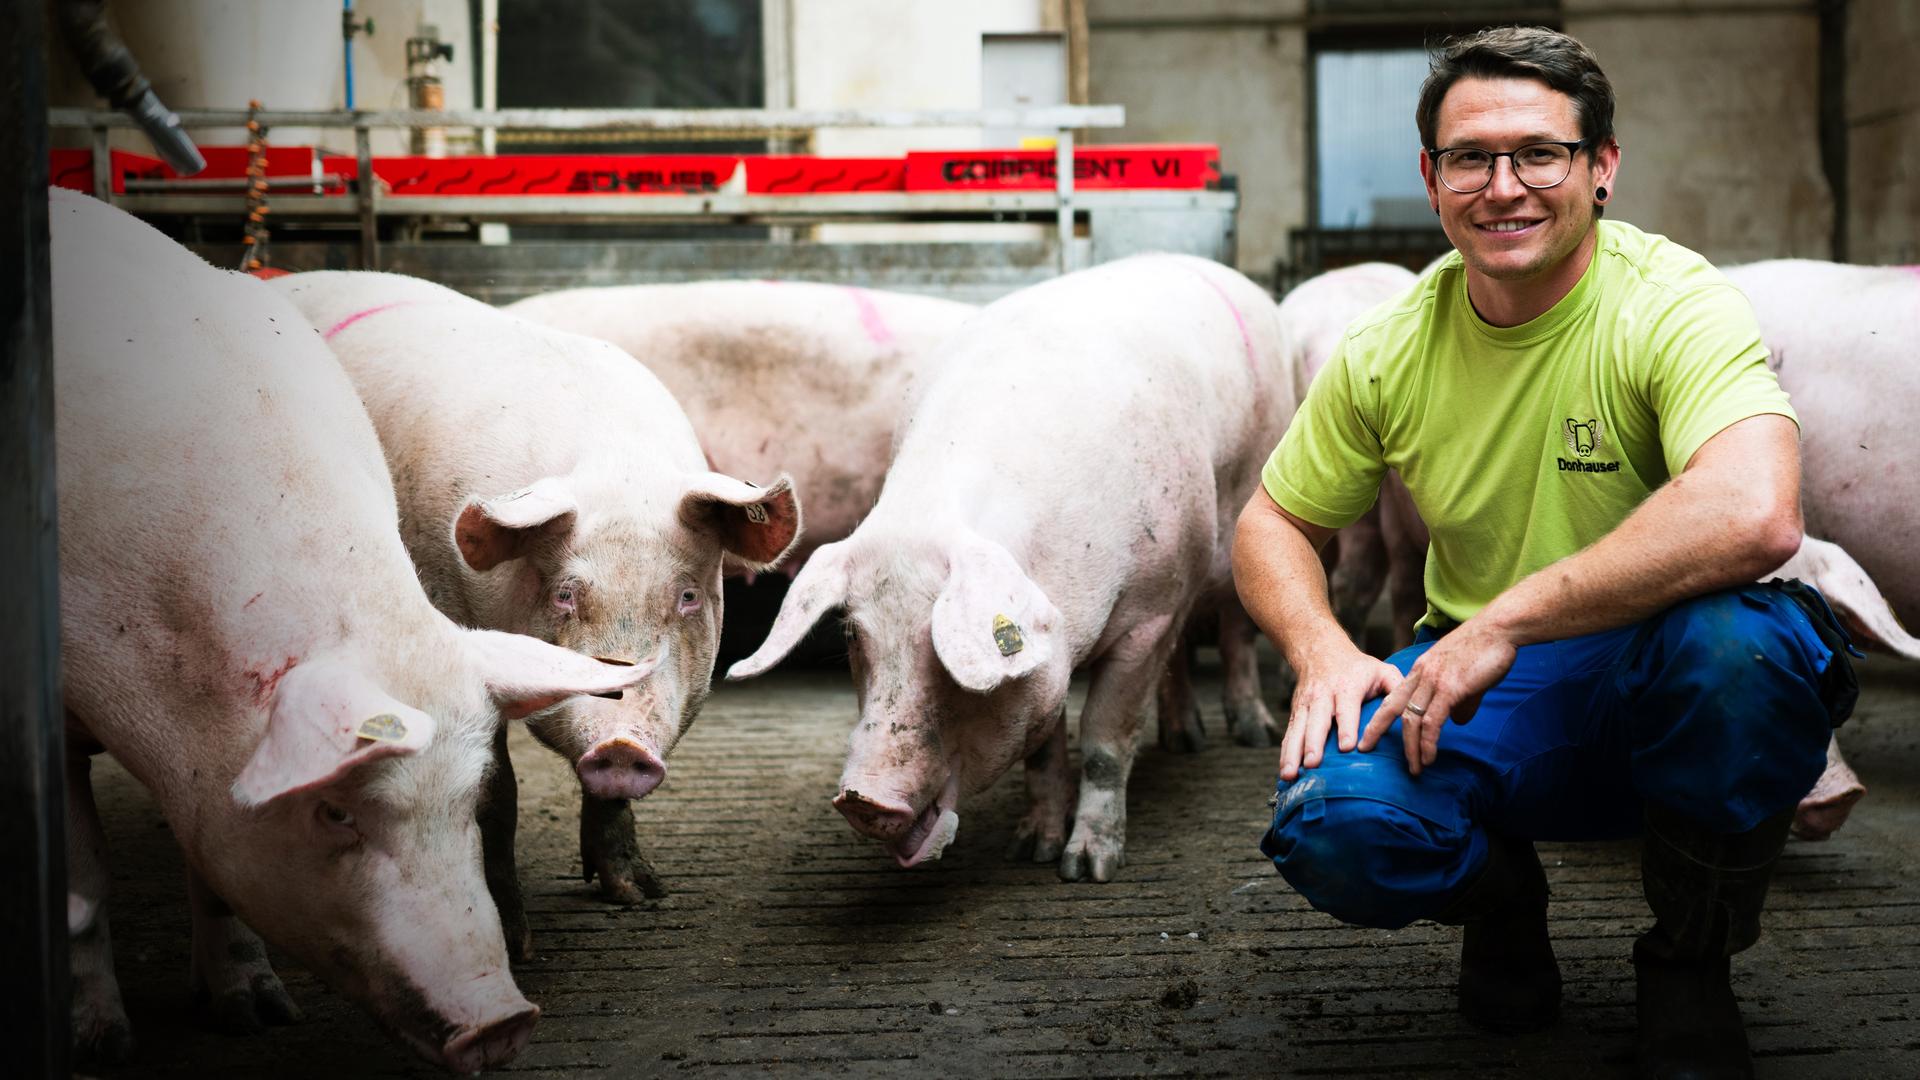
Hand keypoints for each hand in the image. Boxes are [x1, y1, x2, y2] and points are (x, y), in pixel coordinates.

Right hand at [1279, 645, 1403, 782]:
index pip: (1346, 708)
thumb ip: (1398, 688)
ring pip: (1298, 730)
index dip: (1346, 727)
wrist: (1319, 650)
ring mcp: (1306, 705)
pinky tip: (1285, 772)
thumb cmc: (1358, 668)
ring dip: (1293, 753)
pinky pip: (1290, 734)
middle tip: (1313, 764)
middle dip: (1314, 743)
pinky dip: (1285, 753)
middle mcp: (1323, 696)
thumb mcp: (1381, 670)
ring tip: (1290, 774)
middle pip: (1317, 721)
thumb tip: (1416, 709)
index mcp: (1347, 687)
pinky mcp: (1296, 713)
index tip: (1346, 747)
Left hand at [1361, 619, 1516, 775]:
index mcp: (1421, 670)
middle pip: (1391, 707)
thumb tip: (1457, 720)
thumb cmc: (1486, 649)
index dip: (1379, 715)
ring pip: (1411, 719)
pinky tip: (1429, 757)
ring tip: (1414, 768)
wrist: (1499, 628)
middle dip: (1375, 729)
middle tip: (1366, 749)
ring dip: (1411, 748)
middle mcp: (1421, 675)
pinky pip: (1433, 722)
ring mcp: (1434, 681)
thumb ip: (1460, 700)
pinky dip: (1428, 743)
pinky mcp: (1450, 688)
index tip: (1369, 732)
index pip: (1393, 696)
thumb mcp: (1466, 678)